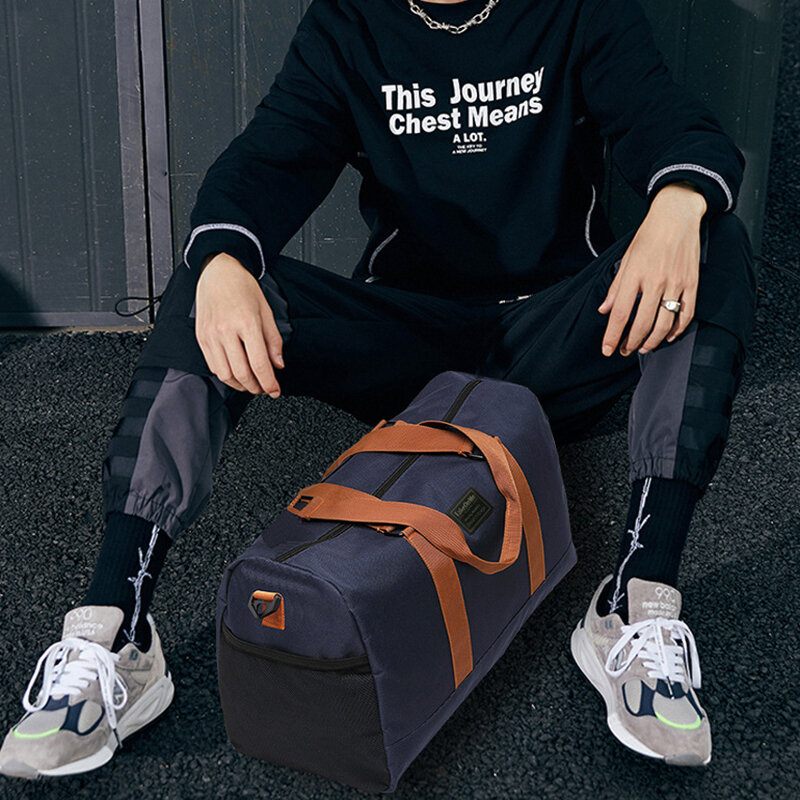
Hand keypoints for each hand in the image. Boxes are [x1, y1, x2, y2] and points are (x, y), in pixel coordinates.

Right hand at [195, 253, 284, 394]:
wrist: (218, 272)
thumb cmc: (243, 288)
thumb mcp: (266, 311)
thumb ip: (273, 340)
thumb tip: (278, 364)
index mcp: (247, 323)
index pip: (259, 363)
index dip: (269, 383)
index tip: (275, 390)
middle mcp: (226, 331)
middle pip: (242, 373)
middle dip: (255, 387)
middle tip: (264, 389)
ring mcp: (211, 335)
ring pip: (225, 374)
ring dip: (240, 385)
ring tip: (250, 383)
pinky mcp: (201, 337)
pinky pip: (212, 365)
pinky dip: (225, 375)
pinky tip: (235, 373)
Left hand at [599, 182, 705, 356]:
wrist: (677, 216)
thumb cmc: (649, 235)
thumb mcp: (625, 259)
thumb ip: (616, 287)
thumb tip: (604, 310)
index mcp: (635, 275)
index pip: (620, 314)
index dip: (612, 336)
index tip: (607, 348)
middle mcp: (655, 281)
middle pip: (642, 324)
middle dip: (631, 343)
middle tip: (625, 350)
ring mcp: (676, 284)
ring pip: (664, 324)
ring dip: (652, 341)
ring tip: (643, 348)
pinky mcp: (692, 284)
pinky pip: (686, 314)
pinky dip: (676, 330)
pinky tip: (667, 336)